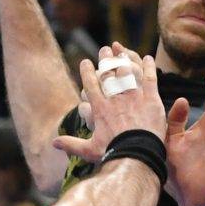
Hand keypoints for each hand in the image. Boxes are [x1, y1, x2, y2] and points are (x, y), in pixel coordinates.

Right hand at [52, 46, 164, 162]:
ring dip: (124, 59)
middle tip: (104, 49)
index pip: (91, 84)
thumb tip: (54, 143)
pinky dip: (149, 66)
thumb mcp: (89, 150)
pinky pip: (150, 78)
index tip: (85, 62)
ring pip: (127, 71)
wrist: (137, 156)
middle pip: (108, 73)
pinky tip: (149, 58)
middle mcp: (115, 98)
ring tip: (122, 51)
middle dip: (105, 59)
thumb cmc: (112, 154)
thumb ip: (71, 144)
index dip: (87, 71)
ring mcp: (133, 97)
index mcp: (100, 108)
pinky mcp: (151, 99)